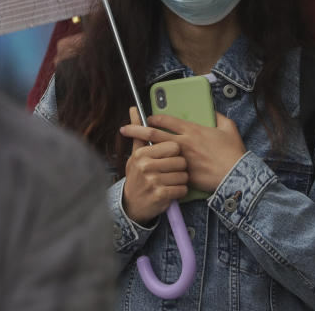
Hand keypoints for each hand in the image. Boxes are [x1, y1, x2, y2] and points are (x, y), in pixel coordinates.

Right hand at [121, 108, 188, 225]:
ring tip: (170, 181)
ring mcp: (153, 181)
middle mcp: (146, 166)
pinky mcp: (160, 195)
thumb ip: (139, 132)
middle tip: (171, 171)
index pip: (173, 146)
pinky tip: (171, 191)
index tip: (169, 157)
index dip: (175, 152)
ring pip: (183, 175)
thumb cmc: (137, 176)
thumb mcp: (135, 154)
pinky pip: (182, 189)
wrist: (131, 205)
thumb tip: (134, 109)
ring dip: (180, 180)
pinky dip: (180, 191)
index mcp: (142, 153)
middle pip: (180, 160)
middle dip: (179, 167)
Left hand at [121, 111, 245, 193]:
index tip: (146, 117)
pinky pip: (167, 169)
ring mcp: (181, 160)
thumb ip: (219, 117)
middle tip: (124, 129)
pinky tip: (149, 169)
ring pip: (156, 152)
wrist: (236, 175)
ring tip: (131, 149)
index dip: (154, 117)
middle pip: (154, 134)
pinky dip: (157, 168)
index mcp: (193, 130)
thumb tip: (213, 112)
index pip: (167, 120)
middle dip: (136, 130)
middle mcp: (183, 143)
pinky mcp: (184, 174)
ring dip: (142, 149)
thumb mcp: (229, 128)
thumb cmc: (233, 152)